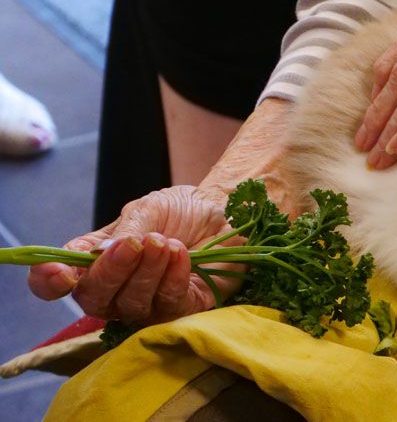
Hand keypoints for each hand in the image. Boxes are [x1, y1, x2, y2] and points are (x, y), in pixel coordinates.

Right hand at [28, 186, 241, 323]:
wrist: (225, 209)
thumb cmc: (181, 210)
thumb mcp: (147, 210)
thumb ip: (125, 231)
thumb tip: (101, 254)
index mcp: (97, 260)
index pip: (56, 282)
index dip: (49, 283)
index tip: (61, 273)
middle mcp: (116, 288)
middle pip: (94, 299)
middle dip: (112, 272)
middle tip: (135, 243)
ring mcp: (148, 303)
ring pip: (132, 305)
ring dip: (147, 271)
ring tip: (165, 242)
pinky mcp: (183, 310)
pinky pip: (168, 305)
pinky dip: (173, 278)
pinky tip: (182, 255)